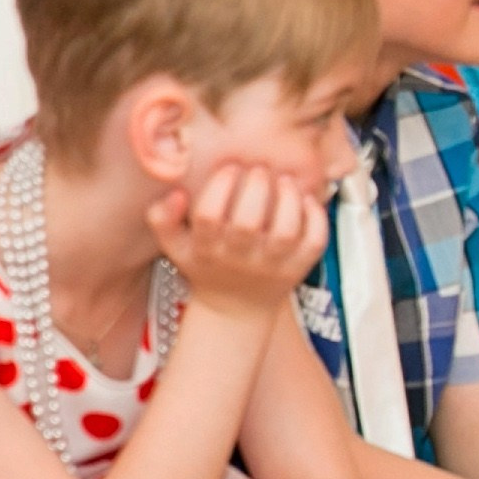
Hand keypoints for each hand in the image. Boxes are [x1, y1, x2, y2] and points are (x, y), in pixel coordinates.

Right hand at [149, 164, 331, 316]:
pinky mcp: (300, 268)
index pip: (209, 216)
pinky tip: (306, 199)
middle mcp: (240, 259)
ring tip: (284, 180)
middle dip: (255, 187)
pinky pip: (314, 242)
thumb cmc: (208, 268)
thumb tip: (177, 194)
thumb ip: (163, 219)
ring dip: (288, 199)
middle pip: (248, 223)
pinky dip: (316, 217)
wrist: (236, 310)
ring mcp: (273, 265)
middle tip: (258, 170)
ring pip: (286, 231)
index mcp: (207, 250)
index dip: (219, 187)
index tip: (229, 169)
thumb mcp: (176, 247)